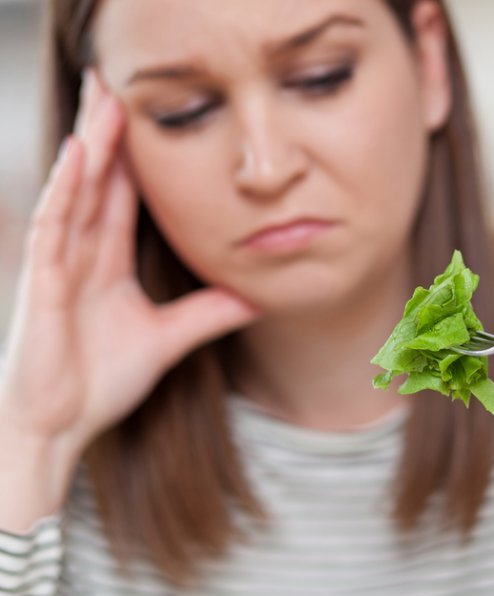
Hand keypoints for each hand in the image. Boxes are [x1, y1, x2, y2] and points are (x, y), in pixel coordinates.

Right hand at [0, 68, 260, 462]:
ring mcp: (59, 264)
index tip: (152, 115)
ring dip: (90, 145)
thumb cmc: (100, 381)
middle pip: (98, 179)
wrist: (62, 426)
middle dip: (107, 131)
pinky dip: (65, 190)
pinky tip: (77, 156)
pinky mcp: (44, 283)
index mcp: (107, 261)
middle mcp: (82, 253)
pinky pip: (54, 227)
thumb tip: (258, 296)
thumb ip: (209, 313)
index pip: (124, 195)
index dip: (136, 155)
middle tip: (118, 80)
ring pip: (76, 191)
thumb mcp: (169, 338)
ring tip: (104, 98)